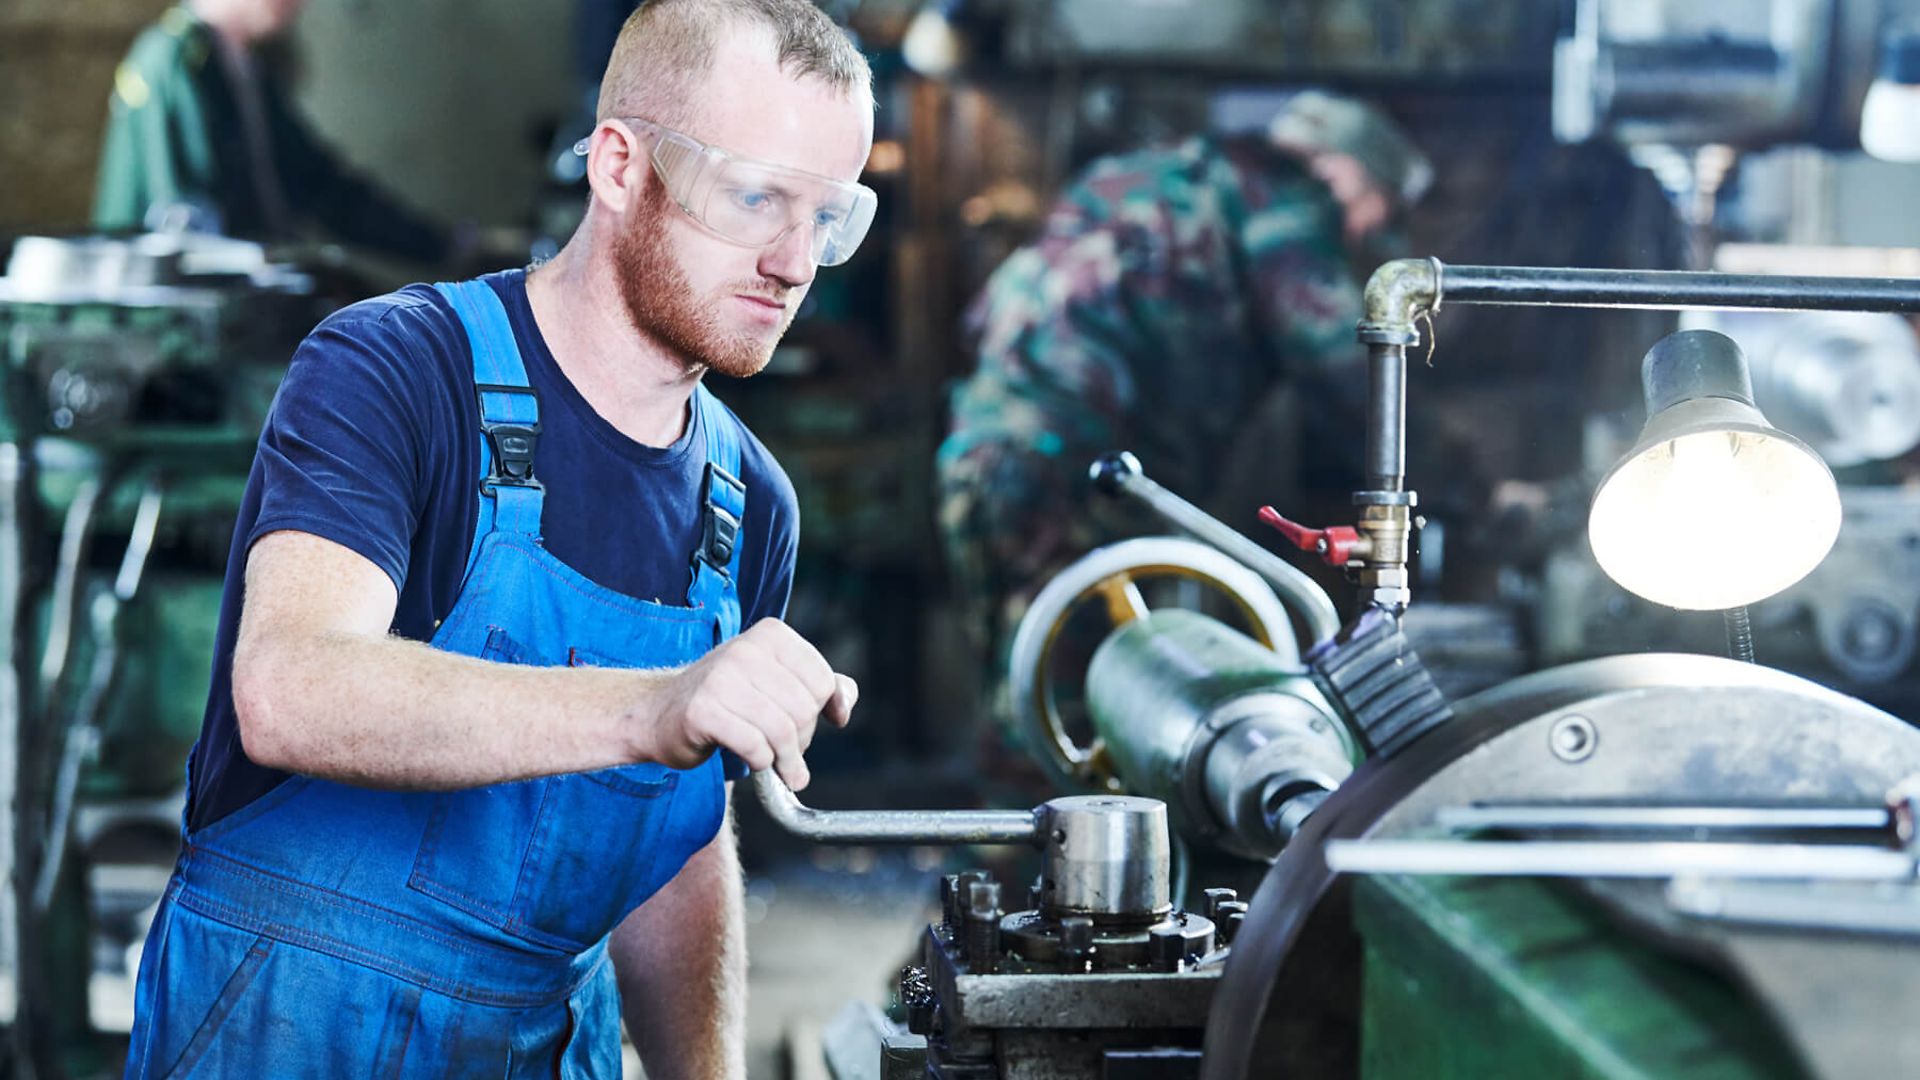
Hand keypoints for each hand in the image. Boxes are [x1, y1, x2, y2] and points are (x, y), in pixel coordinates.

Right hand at [641, 619, 857, 789]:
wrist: (659, 713)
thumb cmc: (726, 700)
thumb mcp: (775, 681)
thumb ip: (820, 687)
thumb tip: (843, 709)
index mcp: (771, 635)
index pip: (822, 682)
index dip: (820, 712)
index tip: (805, 725)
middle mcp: (746, 649)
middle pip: (803, 710)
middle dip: (800, 740)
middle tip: (785, 751)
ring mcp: (721, 678)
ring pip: (782, 732)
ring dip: (783, 759)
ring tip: (776, 765)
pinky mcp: (703, 711)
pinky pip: (755, 748)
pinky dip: (760, 762)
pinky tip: (751, 759)